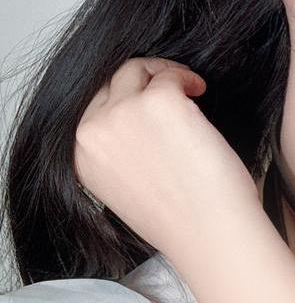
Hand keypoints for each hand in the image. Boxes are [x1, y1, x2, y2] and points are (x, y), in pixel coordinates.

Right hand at [74, 57, 261, 257]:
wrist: (207, 232)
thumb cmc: (179, 217)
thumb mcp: (124, 186)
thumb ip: (116, 152)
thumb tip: (134, 121)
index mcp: (80, 157)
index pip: (92, 107)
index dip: (123, 98)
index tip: (146, 100)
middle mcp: (92, 133)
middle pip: (111, 82)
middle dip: (142, 79)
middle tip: (172, 86)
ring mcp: (122, 113)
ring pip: (136, 70)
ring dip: (164, 73)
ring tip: (190, 88)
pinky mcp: (157, 100)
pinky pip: (170, 76)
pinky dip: (187, 79)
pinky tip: (200, 91)